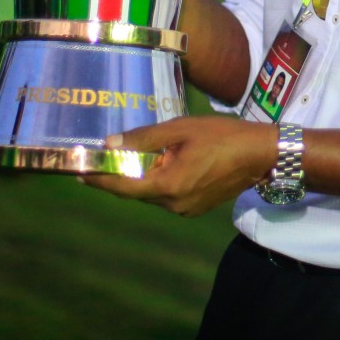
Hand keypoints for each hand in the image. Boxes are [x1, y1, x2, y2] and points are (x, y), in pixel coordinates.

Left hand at [81, 115, 277, 217]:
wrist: (261, 154)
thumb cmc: (222, 136)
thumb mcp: (181, 129)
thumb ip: (145, 139)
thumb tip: (111, 145)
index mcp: (167, 186)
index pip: (121, 185)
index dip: (98, 178)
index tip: (77, 171)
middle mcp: (172, 205)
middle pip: (136, 190)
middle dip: (119, 173)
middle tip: (103, 155)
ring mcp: (185, 209)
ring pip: (151, 192)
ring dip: (141, 176)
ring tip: (136, 154)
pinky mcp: (195, 207)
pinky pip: (167, 194)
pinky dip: (159, 180)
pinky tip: (164, 162)